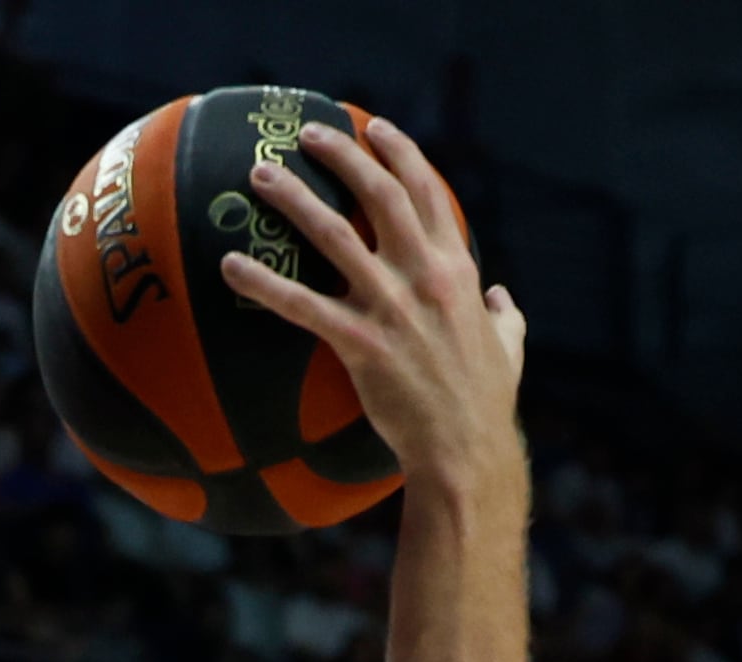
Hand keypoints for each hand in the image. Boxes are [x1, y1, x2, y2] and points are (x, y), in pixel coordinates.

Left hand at [218, 116, 525, 497]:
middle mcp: (425, 276)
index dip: (399, 152)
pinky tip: (230, 265)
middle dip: (341, 153)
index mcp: (458, 270)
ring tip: (260, 176)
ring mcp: (391, 307)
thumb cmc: (486, 403)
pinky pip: (300, 304)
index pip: (428, 192)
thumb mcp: (510, 349)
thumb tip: (502, 299)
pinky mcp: (360, 343)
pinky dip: (262, 282)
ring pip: (332, 233)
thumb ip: (506, 316)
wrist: (467, 452)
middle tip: (307, 135)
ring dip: (292, 197)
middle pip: (379, 193)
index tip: (374, 128)